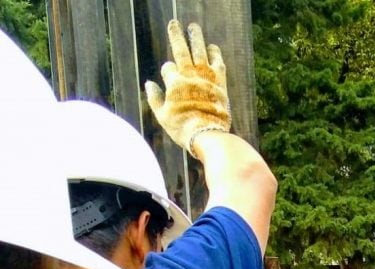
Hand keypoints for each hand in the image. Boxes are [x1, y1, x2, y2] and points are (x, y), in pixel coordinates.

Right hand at [145, 20, 230, 157]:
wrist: (207, 134)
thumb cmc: (182, 128)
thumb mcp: (162, 116)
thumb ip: (154, 98)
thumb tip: (149, 83)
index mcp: (174, 83)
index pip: (168, 68)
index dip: (168, 71)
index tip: (169, 77)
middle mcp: (189, 75)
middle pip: (181, 50)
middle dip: (176, 36)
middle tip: (174, 24)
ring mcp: (205, 77)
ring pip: (199, 51)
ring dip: (196, 38)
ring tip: (194, 28)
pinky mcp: (220, 82)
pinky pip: (217, 62)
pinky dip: (215, 53)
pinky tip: (212, 47)